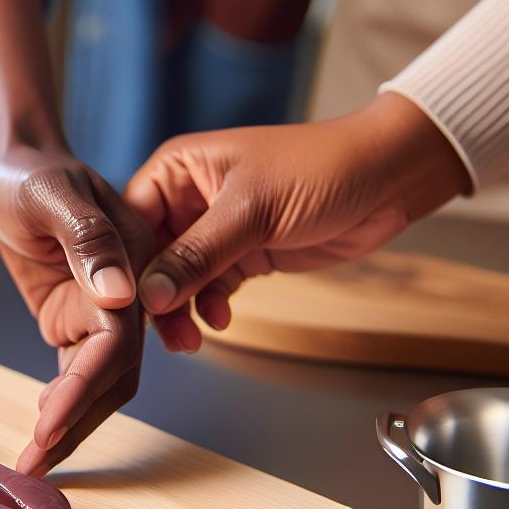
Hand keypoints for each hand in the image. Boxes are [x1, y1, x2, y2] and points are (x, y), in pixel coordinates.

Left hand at [0, 144, 156, 475]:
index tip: (49, 425)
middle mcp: (128, 295)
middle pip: (114, 375)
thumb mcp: (54, 195)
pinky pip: (76, 373)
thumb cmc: (36, 173)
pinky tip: (40, 433)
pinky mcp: (74, 320)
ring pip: (99, 383)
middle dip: (77, 423)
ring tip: (32, 463)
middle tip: (34, 463)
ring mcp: (101, 312)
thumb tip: (120, 295)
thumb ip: (88, 239)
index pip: (117, 341)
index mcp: (136, 264)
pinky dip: (62, 405)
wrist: (21, 167)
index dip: (85, 388)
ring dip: (70, 424)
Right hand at [124, 93, 472, 351]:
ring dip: (183, 309)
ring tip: (191, 339)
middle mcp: (190, 197)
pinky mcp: (244, 253)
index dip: (124, 263)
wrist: (386, 180)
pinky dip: (211, 306)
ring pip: (180, 278)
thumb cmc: (319, 170)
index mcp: (178, 169)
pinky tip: (221, 319)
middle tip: (162, 334)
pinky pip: (211, 287)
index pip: (130, 220)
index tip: (122, 304)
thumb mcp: (251, 211)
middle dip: (156, 296)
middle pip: (151, 256)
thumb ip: (198, 255)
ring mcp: (216, 228)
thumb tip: (150, 297)